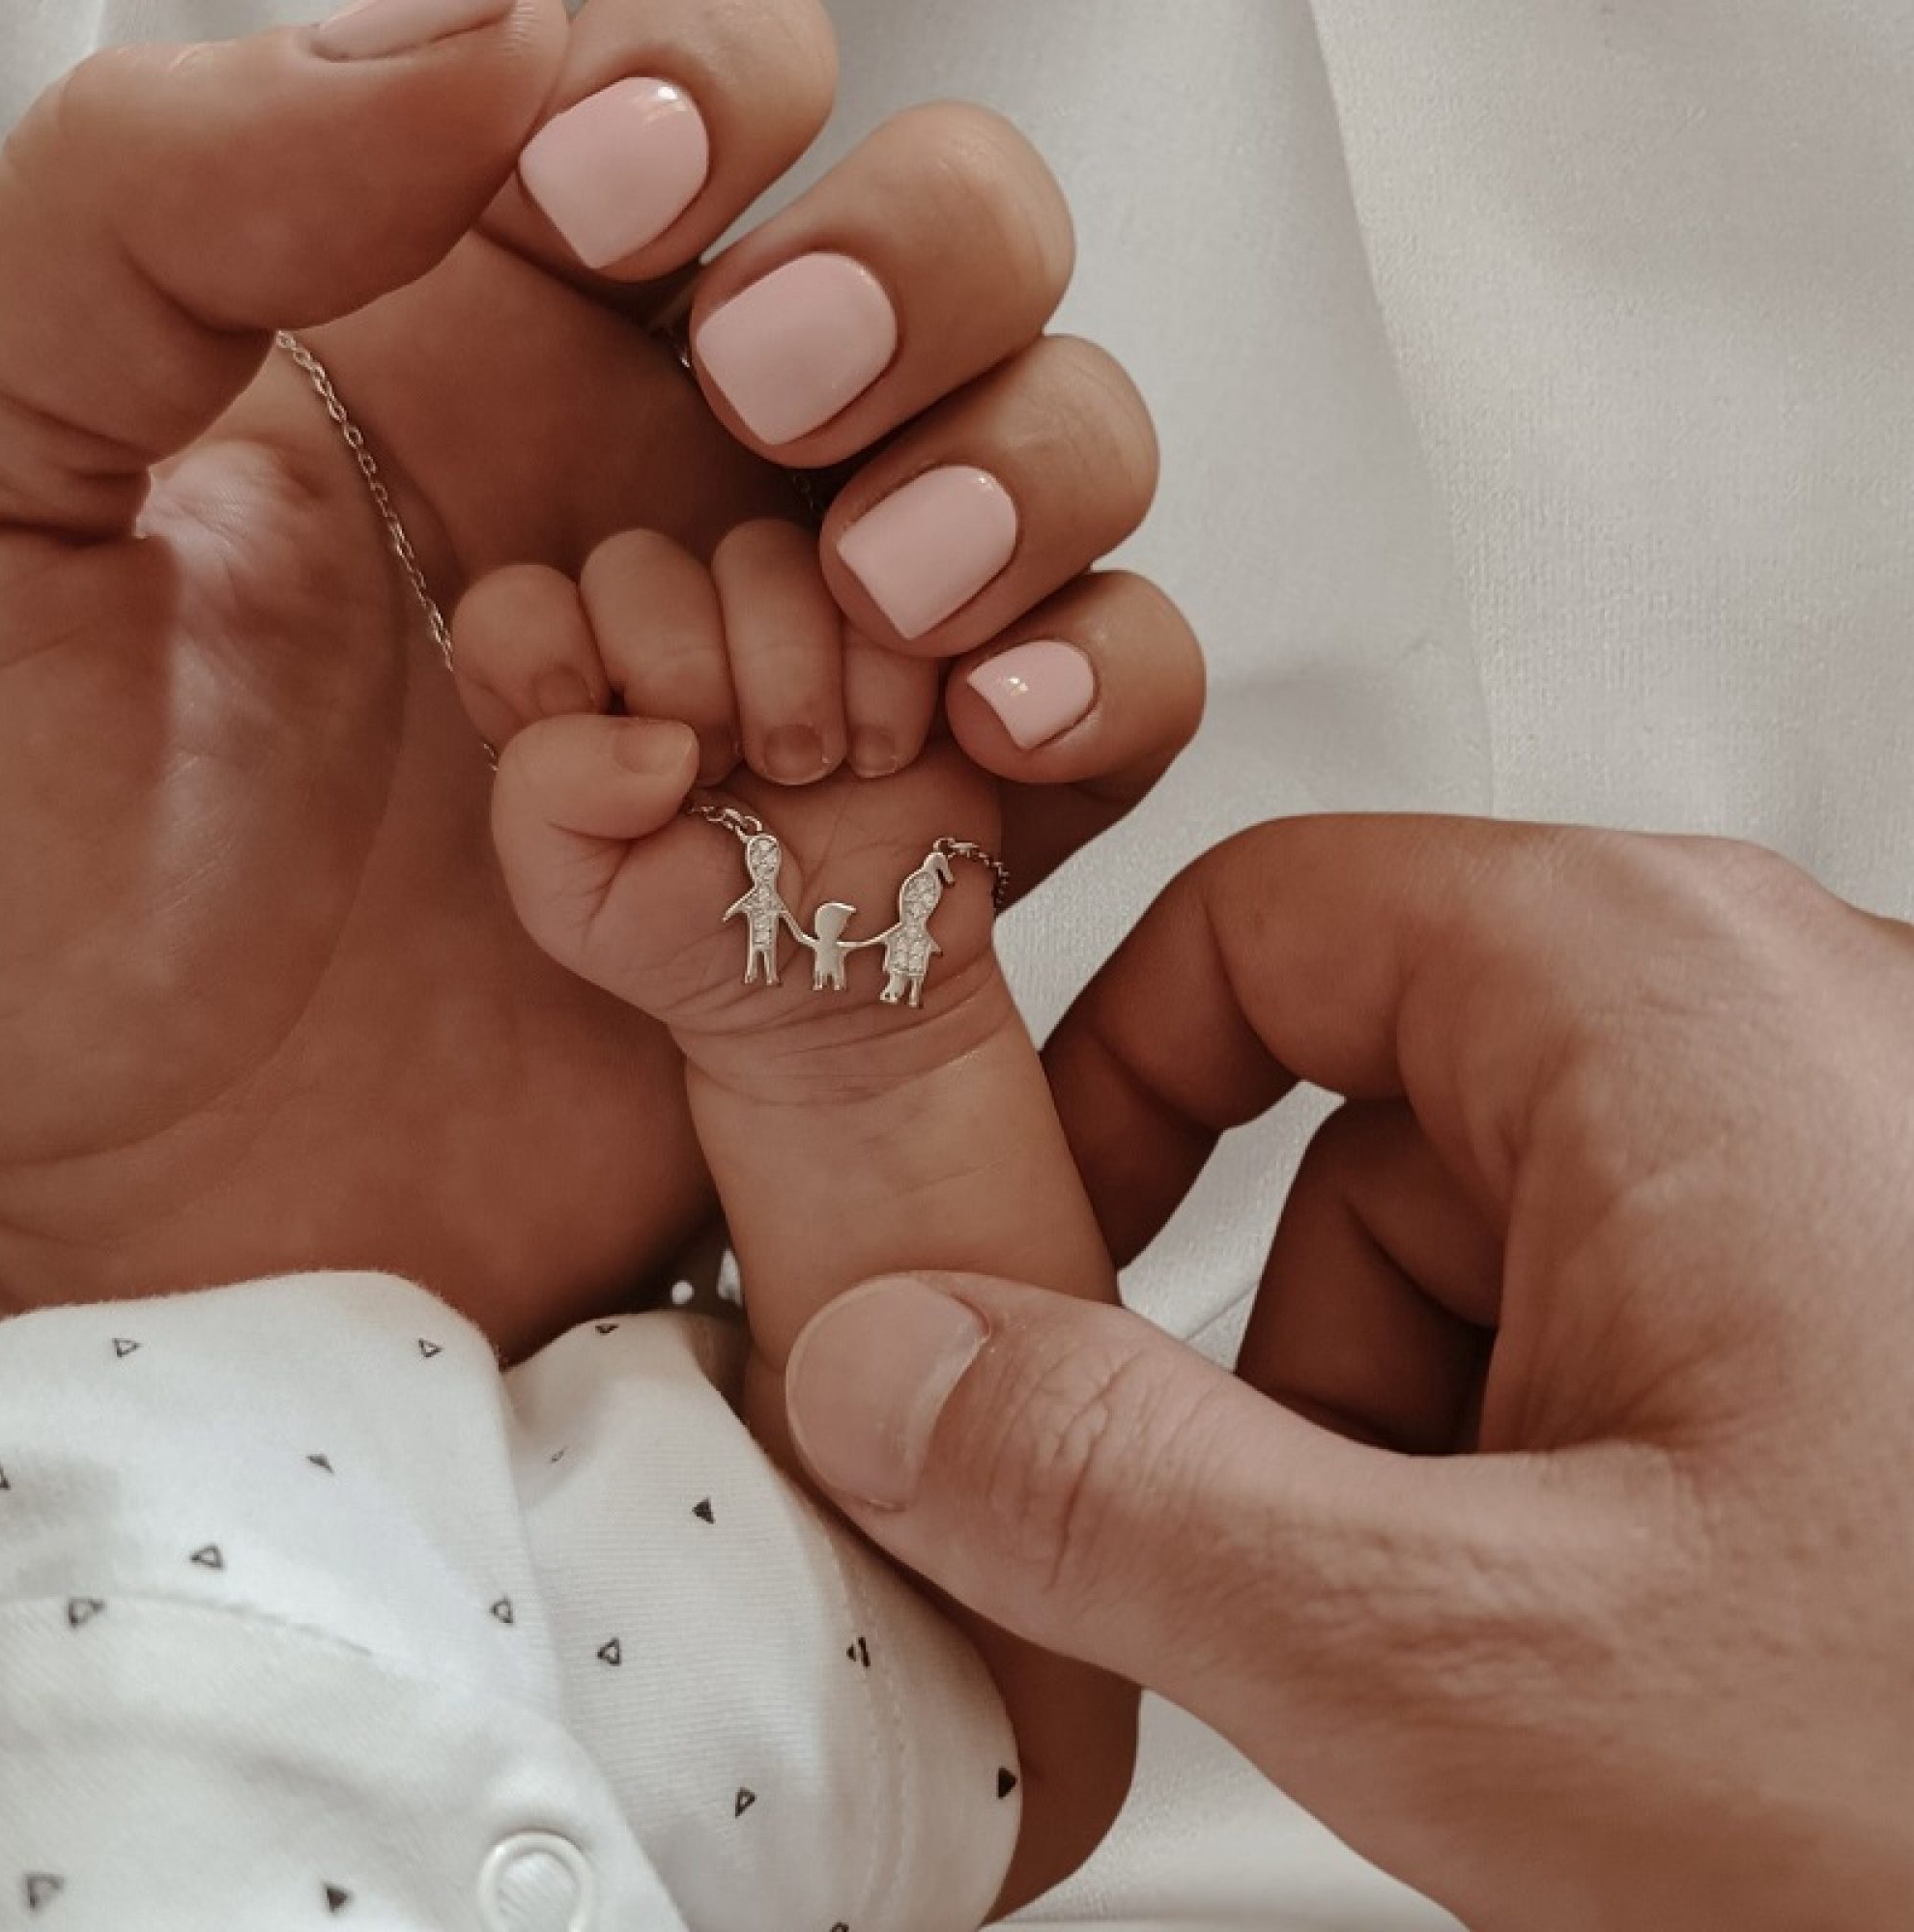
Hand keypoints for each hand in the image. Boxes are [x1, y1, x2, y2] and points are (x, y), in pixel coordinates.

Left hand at [0, 0, 1177, 1353]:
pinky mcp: (901, 840)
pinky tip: (989, 727)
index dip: (708, 89)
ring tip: (877, 603)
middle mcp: (681, 478)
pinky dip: (1101, 682)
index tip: (614, 198)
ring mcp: (815, 660)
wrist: (152, 1212)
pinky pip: (1104, 706)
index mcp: (475, 338)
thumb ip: (166, 202)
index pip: (692, 98)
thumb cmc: (33, 891)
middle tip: (775, 398)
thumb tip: (466, 40)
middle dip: (915, 278)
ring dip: (1015, 484)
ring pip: (1060, 448)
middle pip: (946, 247)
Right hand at [784, 818, 1913, 1930]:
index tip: (1025, 1274)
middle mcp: (1771, 1031)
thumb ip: (1116, 1497)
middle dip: (1299, 1381)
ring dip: (1435, 1475)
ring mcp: (1840, 1175)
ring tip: (1551, 1667)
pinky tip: (1662, 1671)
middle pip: (1358, 1134)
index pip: (1253, 921)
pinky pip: (1618, 1357)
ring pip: (1484, 1274)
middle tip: (1346, 1585)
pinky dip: (1563, 1508)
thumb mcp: (1473, 1658)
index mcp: (1655, 993)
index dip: (1098, 1094)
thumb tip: (892, 1377)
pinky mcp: (1879, 1319)